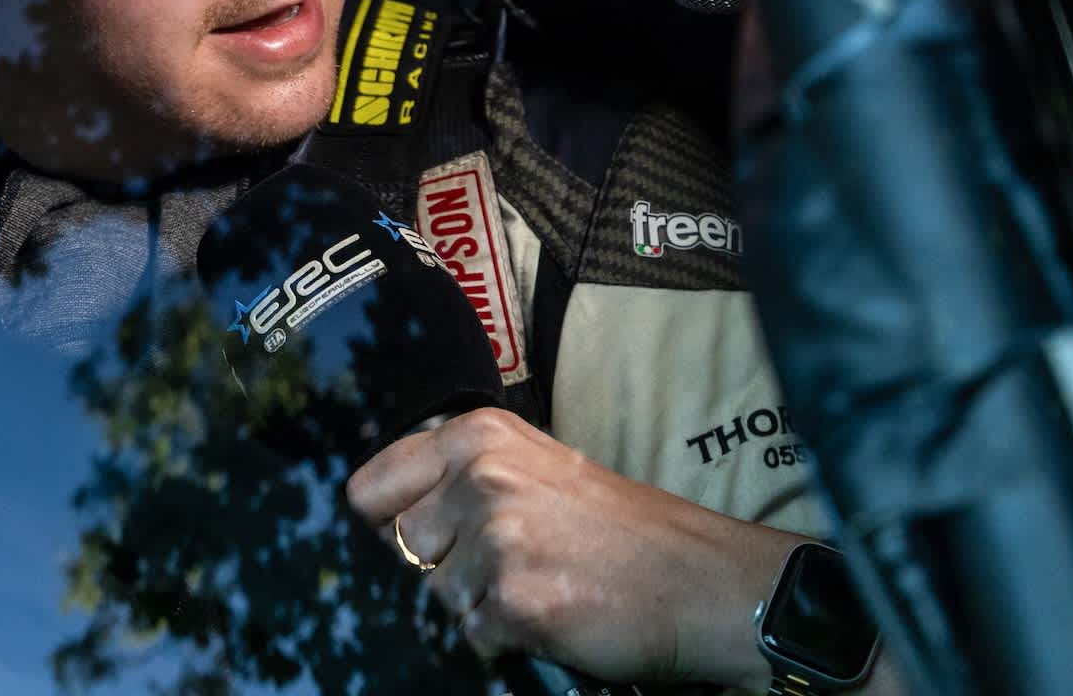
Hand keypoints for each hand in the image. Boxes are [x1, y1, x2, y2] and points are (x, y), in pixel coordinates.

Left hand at [345, 407, 796, 688]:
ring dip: (478, 604)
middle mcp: (480, 475)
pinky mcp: (513, 599)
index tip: (421, 537)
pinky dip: (505, 638)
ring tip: (541, 586)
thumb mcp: (537, 467)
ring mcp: (496, 537)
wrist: (703, 581)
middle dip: (442, 567)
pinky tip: (553, 616)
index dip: (387, 523)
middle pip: (400, 548)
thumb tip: (381, 516)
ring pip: (435, 595)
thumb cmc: (623, 528)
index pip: (369, 488)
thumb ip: (462, 476)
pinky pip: (472, 635)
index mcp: (478, 434)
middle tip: (513, 564)